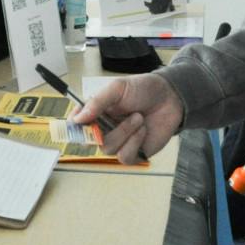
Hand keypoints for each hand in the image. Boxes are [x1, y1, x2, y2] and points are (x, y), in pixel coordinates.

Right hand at [69, 72, 183, 163]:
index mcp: (96, 112)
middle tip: (113, 118)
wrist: (170, 97)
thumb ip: (97, 102)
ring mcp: (118, 142)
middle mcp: (104, 129)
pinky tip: (142, 130)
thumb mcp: (118, 88)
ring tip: (138, 117)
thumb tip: (77, 119)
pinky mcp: (133, 152)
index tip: (79, 122)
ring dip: (124, 132)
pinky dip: (133, 142)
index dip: (74, 127)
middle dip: (102, 130)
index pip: (76, 125)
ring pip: (107, 149)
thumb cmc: (143, 89)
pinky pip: (124, 157)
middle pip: (89, 141)